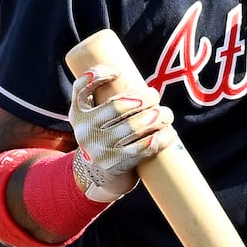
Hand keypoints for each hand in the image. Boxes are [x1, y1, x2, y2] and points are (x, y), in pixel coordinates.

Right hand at [68, 65, 177, 201]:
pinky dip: (159, 139)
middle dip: (143, 98)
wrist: (99, 175)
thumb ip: (103, 95)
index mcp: (78, 113)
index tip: (118, 72)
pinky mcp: (116, 164)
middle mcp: (84, 131)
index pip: (82, 87)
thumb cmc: (103, 134)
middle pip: (118, 106)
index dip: (98, 74)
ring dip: (156, 118)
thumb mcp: (93, 115)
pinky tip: (169, 133)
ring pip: (133, 127)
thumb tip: (128, 74)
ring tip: (166, 114)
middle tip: (155, 95)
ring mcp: (99, 149)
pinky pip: (142, 149)